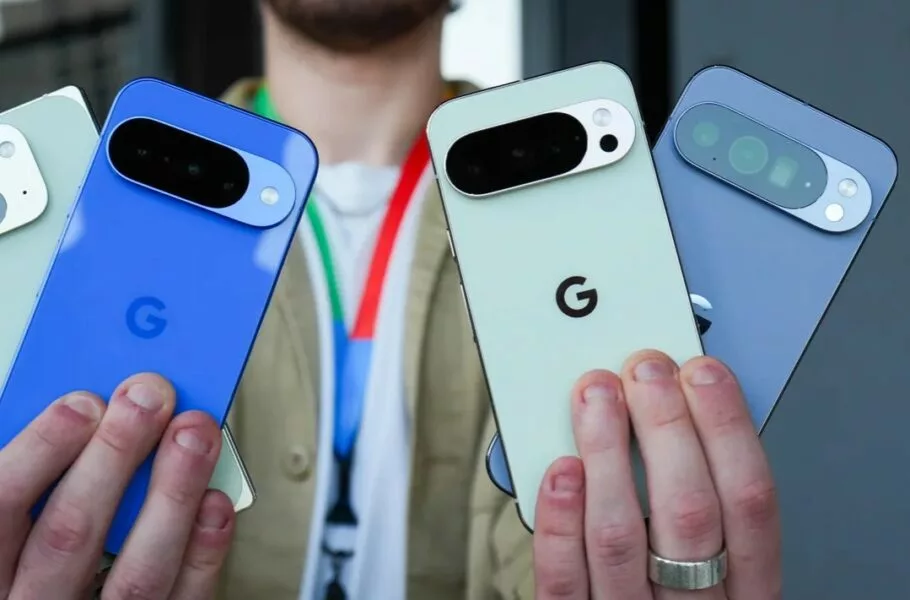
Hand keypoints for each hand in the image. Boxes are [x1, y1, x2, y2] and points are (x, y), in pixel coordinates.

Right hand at [0, 373, 234, 599]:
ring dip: (172, 493)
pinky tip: (214, 502)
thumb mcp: (22, 525)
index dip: (42, 450)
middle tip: (147, 400)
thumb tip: (89, 414)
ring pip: (137, 573)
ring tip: (193, 435)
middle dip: (115, 455)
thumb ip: (44, 482)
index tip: (82, 403)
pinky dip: (202, 552)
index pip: (3, 508)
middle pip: (71, 535)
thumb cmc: (45, 567)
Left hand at [533, 351, 780, 598]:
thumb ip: (708, 504)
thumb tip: (681, 414)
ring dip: (607, 453)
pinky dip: (559, 520)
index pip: (752, 500)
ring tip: (595, 396)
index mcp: (748, 591)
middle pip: (691, 512)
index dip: (727, 426)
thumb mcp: (722, 571)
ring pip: (621, 536)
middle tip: (642, 369)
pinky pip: (563, 579)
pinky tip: (560, 470)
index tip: (701, 372)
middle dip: (666, 426)